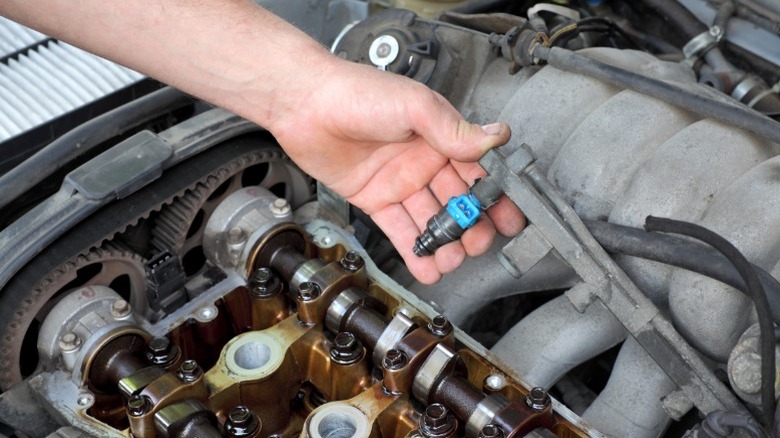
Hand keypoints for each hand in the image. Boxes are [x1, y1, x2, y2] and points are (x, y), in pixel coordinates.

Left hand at [270, 58, 525, 283]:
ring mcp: (399, 181)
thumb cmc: (357, 93)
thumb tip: (494, 137)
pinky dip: (414, 249)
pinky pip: (399, 228)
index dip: (494, 197)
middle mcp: (423, 160)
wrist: (305, 104)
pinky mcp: (374, 198)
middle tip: (479, 245)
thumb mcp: (414, 106)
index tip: (509, 218)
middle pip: (456, 201)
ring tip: (453, 260)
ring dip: (444, 242)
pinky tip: (428, 266)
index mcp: (439, 136)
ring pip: (429, 219)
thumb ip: (453, 128)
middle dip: (471, 226)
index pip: (477, 171)